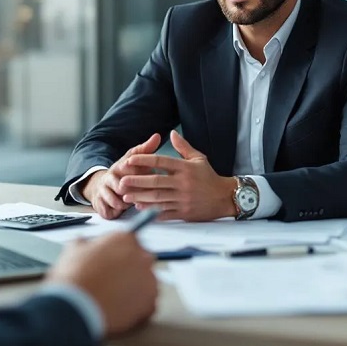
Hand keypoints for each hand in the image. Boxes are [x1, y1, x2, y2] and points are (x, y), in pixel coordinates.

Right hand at [46, 231, 157, 336]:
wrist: (76, 307)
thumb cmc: (74, 278)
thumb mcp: (73, 249)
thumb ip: (85, 243)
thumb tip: (84, 244)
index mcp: (125, 239)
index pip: (129, 241)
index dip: (119, 252)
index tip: (113, 261)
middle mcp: (141, 257)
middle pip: (140, 261)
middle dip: (129, 270)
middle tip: (111, 280)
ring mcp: (149, 280)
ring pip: (145, 282)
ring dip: (133, 288)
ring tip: (113, 297)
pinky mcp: (150, 303)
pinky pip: (146, 303)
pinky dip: (136, 306)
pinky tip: (119, 308)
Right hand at [81, 133, 160, 219]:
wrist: (101, 185)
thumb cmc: (124, 173)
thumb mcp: (133, 159)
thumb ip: (146, 149)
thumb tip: (157, 136)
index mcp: (119, 166)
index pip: (126, 168)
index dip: (136, 173)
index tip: (144, 177)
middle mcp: (108, 178)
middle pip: (121, 188)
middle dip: (133, 193)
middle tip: (142, 195)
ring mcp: (102, 192)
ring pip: (116, 202)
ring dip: (126, 205)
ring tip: (132, 203)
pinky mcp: (99, 205)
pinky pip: (109, 212)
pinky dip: (117, 213)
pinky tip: (122, 211)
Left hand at [119, 130, 237, 220]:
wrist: (224, 197)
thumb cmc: (209, 177)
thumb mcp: (199, 158)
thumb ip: (183, 147)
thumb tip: (171, 133)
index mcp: (186, 168)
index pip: (161, 161)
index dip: (144, 160)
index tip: (130, 160)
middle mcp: (184, 183)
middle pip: (156, 181)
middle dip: (137, 181)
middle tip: (122, 181)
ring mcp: (184, 198)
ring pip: (158, 198)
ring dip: (140, 197)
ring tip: (126, 197)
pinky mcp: (185, 212)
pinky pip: (165, 212)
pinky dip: (152, 211)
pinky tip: (140, 209)